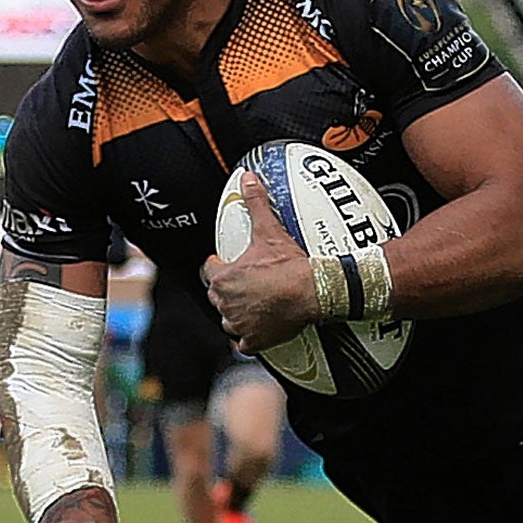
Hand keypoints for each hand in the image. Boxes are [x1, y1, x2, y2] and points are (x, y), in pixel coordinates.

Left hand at [203, 172, 318, 351]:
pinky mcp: (254, 341)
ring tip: (251, 305)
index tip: (225, 263)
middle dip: (227, 290)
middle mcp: (226, 304)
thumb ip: (256, 202)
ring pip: (229, 321)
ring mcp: (239, 324)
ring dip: (236, 314)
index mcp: (224, 279)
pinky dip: (249, 338)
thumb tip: (247, 178)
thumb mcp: (269, 231)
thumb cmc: (290, 266)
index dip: (218, 265)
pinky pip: (244, 343)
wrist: (314, 291)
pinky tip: (259, 329)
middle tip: (245, 283)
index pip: (209, 270)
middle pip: (218, 296)